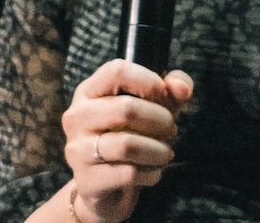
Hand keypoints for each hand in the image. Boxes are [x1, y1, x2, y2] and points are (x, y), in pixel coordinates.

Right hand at [61, 60, 192, 222]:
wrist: (106, 189)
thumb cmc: (130, 136)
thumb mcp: (152, 108)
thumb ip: (171, 90)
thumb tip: (182, 89)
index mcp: (89, 91)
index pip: (117, 70)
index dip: (149, 82)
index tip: (164, 98)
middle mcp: (77, 116)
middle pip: (126, 108)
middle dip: (161, 120)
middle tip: (172, 130)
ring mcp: (78, 150)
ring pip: (129, 145)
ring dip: (159, 150)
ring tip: (166, 153)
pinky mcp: (87, 181)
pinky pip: (129, 174)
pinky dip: (151, 173)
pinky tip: (153, 172)